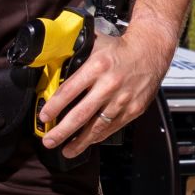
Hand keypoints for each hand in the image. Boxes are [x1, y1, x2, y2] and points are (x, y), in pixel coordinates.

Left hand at [37, 25, 166, 158]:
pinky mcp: (134, 109)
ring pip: (97, 126)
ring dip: (80, 141)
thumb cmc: (120, 48)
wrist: (151, 50)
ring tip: (67, 150)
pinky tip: (88, 141)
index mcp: (97, 66)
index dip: (54, 107)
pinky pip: (112, 127)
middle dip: (62, 131)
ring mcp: (123, 99)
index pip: (69, 91)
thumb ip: (75, 56)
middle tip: (49, 141)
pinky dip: (99, 136)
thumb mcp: (94, 44)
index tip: (44, 117)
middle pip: (81, 114)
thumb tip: (53, 63)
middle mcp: (109, 84)